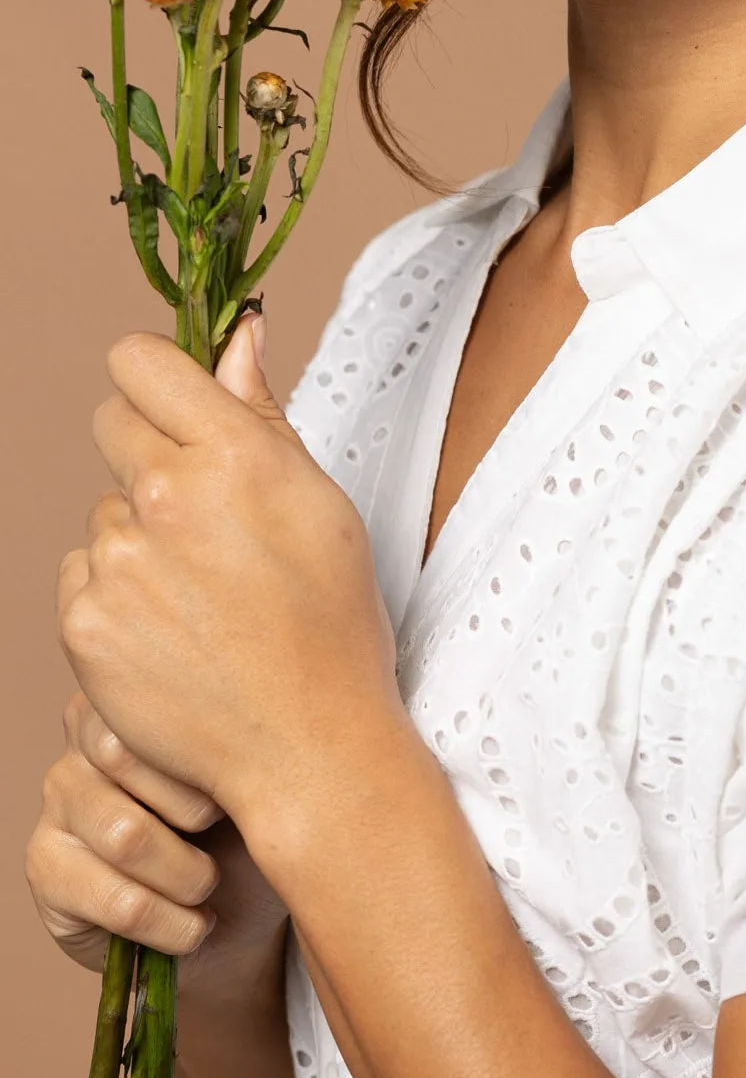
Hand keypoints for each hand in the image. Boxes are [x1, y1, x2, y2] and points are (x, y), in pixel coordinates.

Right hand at [26, 691, 287, 991]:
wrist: (240, 915)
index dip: (212, 750)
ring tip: (210, 884)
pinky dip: (173, 925)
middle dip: (200, 810)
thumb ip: (242, 734)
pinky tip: (193, 924)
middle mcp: (85, 735)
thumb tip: (253, 717)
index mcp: (140, 694)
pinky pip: (119, 900)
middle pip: (130, 754)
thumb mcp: (265, 774)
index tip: (245, 779)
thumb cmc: (255, 827)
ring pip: (127, 835)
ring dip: (190, 877)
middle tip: (227, 829)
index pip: (157, 698)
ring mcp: (59, 798)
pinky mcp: (45, 866)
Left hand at [56, 315, 402, 829]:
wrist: (305, 746)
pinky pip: (84, 571)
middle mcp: (166, 498)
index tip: (175, 405)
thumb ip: (261, 411)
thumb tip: (239, 332)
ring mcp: (118, 562)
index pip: (139, 361)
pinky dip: (116, 593)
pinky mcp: (84, 620)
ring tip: (198, 590)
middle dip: (147, 449)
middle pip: (111, 423)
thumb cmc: (330, 623)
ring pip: (103, 508)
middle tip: (198, 508)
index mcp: (234, 455)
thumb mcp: (319, 500)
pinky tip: (169, 628)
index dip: (156, 378)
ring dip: (138, 532)